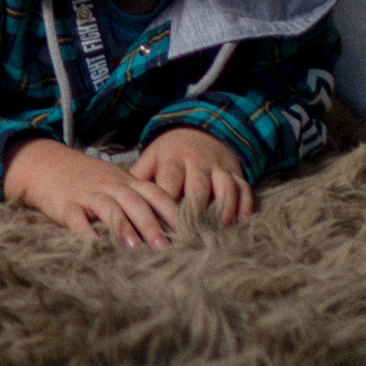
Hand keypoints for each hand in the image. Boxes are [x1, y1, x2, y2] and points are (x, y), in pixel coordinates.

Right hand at [5, 137, 179, 247]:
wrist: (46, 164)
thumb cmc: (88, 180)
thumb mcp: (116, 184)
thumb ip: (139, 202)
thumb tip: (171, 230)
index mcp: (126, 182)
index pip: (155, 193)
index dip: (172, 210)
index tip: (191, 230)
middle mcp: (110, 186)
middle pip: (135, 202)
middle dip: (151, 224)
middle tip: (165, 247)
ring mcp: (88, 194)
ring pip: (108, 208)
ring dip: (121, 226)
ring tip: (133, 247)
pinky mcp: (66, 204)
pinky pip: (76, 217)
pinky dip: (84, 231)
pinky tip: (92, 246)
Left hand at [132, 127, 253, 226]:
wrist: (201, 130)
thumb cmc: (171, 154)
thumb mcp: (153, 158)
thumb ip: (140, 178)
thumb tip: (121, 203)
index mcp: (173, 159)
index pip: (170, 180)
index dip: (167, 201)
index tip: (163, 224)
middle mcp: (197, 162)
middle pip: (197, 185)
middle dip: (195, 208)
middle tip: (191, 235)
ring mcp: (218, 167)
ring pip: (224, 186)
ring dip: (223, 206)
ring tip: (220, 227)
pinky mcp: (235, 172)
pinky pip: (243, 186)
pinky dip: (245, 203)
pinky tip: (242, 221)